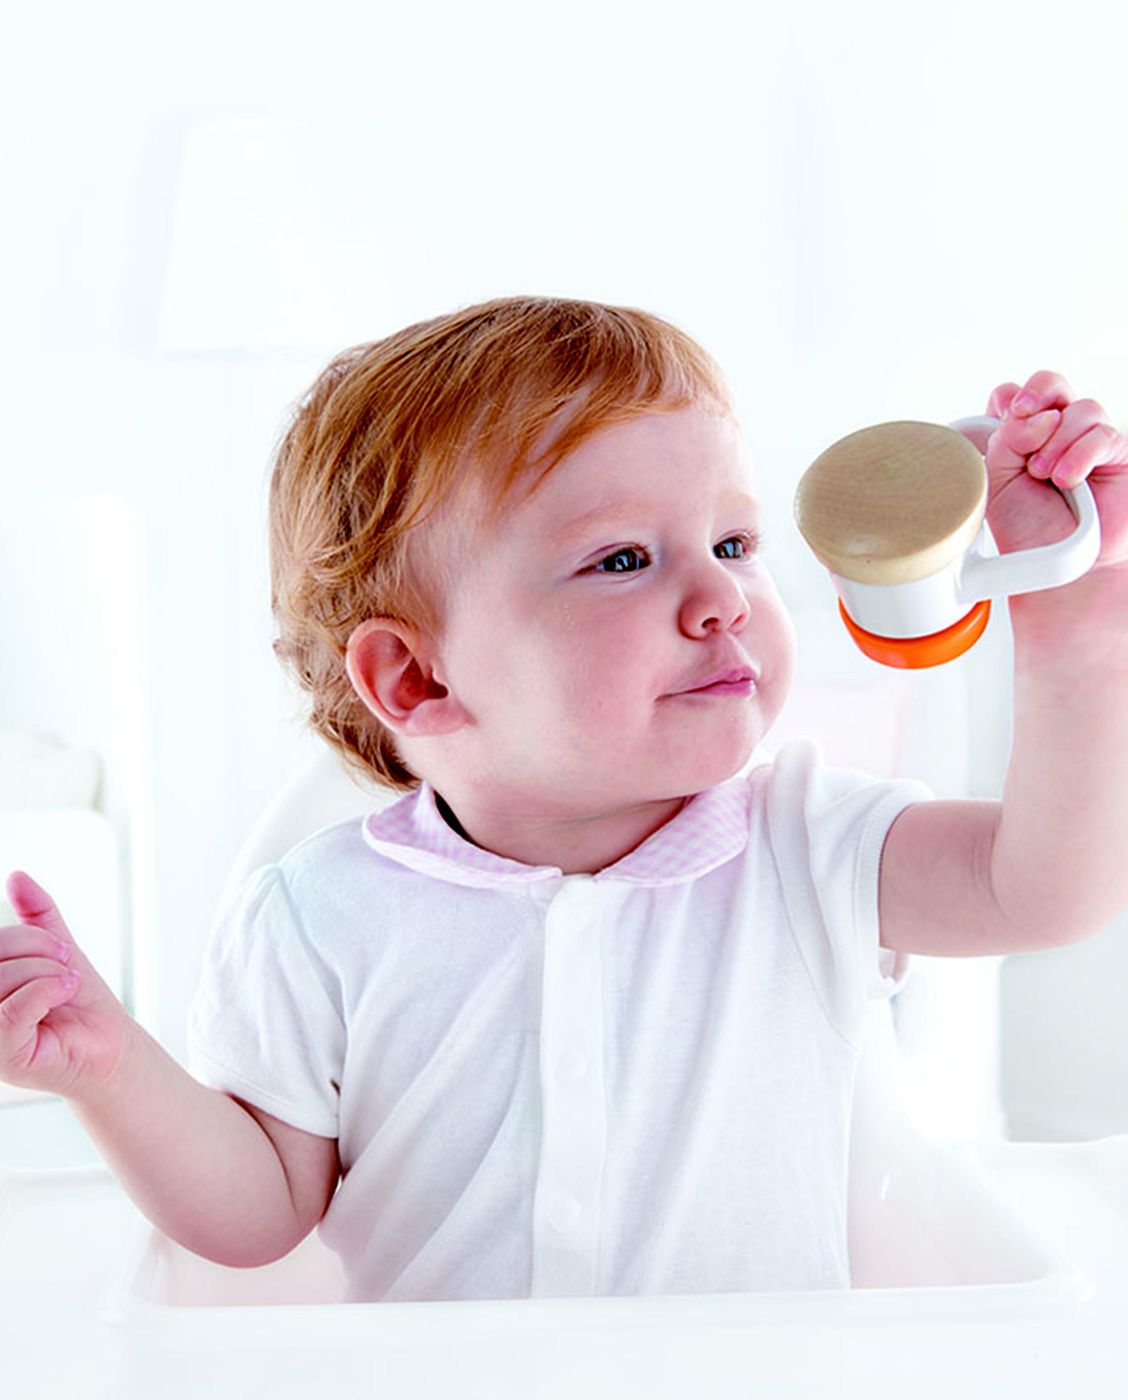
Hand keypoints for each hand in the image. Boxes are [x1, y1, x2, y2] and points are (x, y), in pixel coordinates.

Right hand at [0, 871, 133, 1098]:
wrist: (110, 1040)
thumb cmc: (78, 1000)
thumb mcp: (55, 946)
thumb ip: (36, 914)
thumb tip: (17, 876)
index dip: (23, 938)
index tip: (57, 949)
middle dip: (38, 950)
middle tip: (65, 966)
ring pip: (2, 980)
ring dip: (47, 973)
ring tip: (65, 986)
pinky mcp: (3, 1057)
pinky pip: (14, 1010)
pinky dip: (47, 992)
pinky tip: (63, 994)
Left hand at [979, 370, 1127, 568]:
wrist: (1058, 566)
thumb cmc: (1028, 530)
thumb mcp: (998, 483)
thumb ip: (1004, 443)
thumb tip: (1034, 416)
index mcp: (1019, 437)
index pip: (1014, 397)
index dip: (1009, 399)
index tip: (1002, 416)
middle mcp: (1054, 434)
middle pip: (1051, 385)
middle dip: (1037, 393)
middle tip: (1022, 414)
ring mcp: (1087, 441)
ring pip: (1080, 409)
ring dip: (1056, 441)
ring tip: (1043, 475)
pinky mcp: (1117, 454)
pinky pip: (1102, 434)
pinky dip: (1080, 453)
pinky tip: (1067, 479)